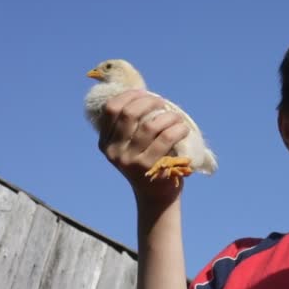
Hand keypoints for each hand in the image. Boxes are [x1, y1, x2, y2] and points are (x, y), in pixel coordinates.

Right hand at [98, 90, 189, 204]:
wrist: (156, 196)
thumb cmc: (148, 162)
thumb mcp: (131, 145)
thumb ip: (132, 125)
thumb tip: (146, 94)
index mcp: (105, 143)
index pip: (111, 109)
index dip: (129, 95)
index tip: (145, 92)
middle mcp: (114, 152)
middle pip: (130, 113)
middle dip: (150, 101)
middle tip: (162, 102)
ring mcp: (130, 160)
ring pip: (151, 125)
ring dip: (169, 116)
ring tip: (177, 117)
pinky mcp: (149, 167)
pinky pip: (166, 138)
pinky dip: (178, 129)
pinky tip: (183, 128)